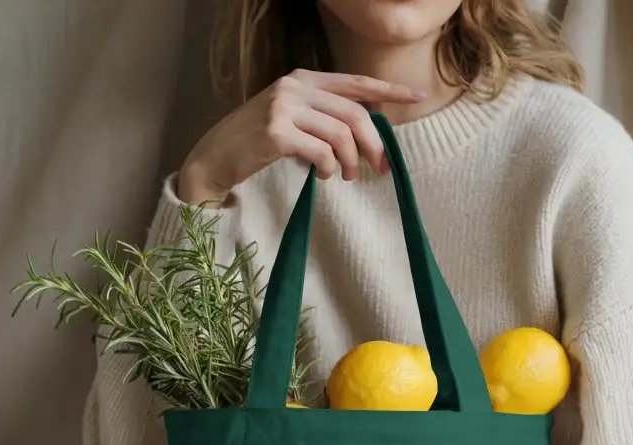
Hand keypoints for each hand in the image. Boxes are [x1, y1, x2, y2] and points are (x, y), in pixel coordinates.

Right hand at [178, 70, 425, 203]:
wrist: (214, 159)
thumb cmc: (257, 145)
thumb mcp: (293, 121)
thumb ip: (324, 117)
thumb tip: (368, 130)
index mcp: (303, 79)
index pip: (356, 82)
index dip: (389, 89)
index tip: (417, 97)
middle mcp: (295, 87)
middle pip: (354, 114)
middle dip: (373, 145)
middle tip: (379, 169)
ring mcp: (283, 107)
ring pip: (341, 135)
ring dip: (351, 162)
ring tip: (344, 177)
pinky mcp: (276, 133)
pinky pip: (321, 152)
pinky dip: (328, 168)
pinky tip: (322, 176)